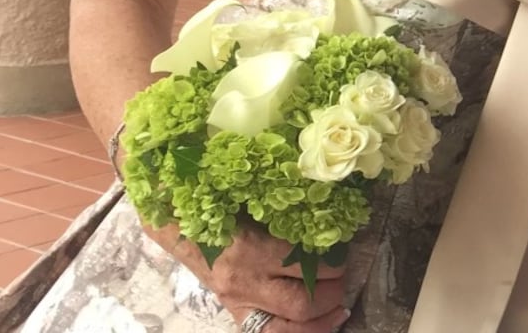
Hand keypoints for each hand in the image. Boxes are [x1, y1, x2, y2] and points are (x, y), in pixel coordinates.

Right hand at [168, 225, 349, 332]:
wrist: (185, 229)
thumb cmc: (227, 209)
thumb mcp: (260, 207)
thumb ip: (292, 217)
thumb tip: (330, 221)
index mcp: (255, 249)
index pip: (307, 267)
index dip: (334, 264)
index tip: (343, 254)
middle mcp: (247, 282)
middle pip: (302, 303)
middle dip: (332, 294)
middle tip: (342, 279)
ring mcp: (240, 303)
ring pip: (287, 328)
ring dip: (320, 321)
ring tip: (337, 310)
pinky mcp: (237, 314)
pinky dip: (298, 332)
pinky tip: (319, 325)